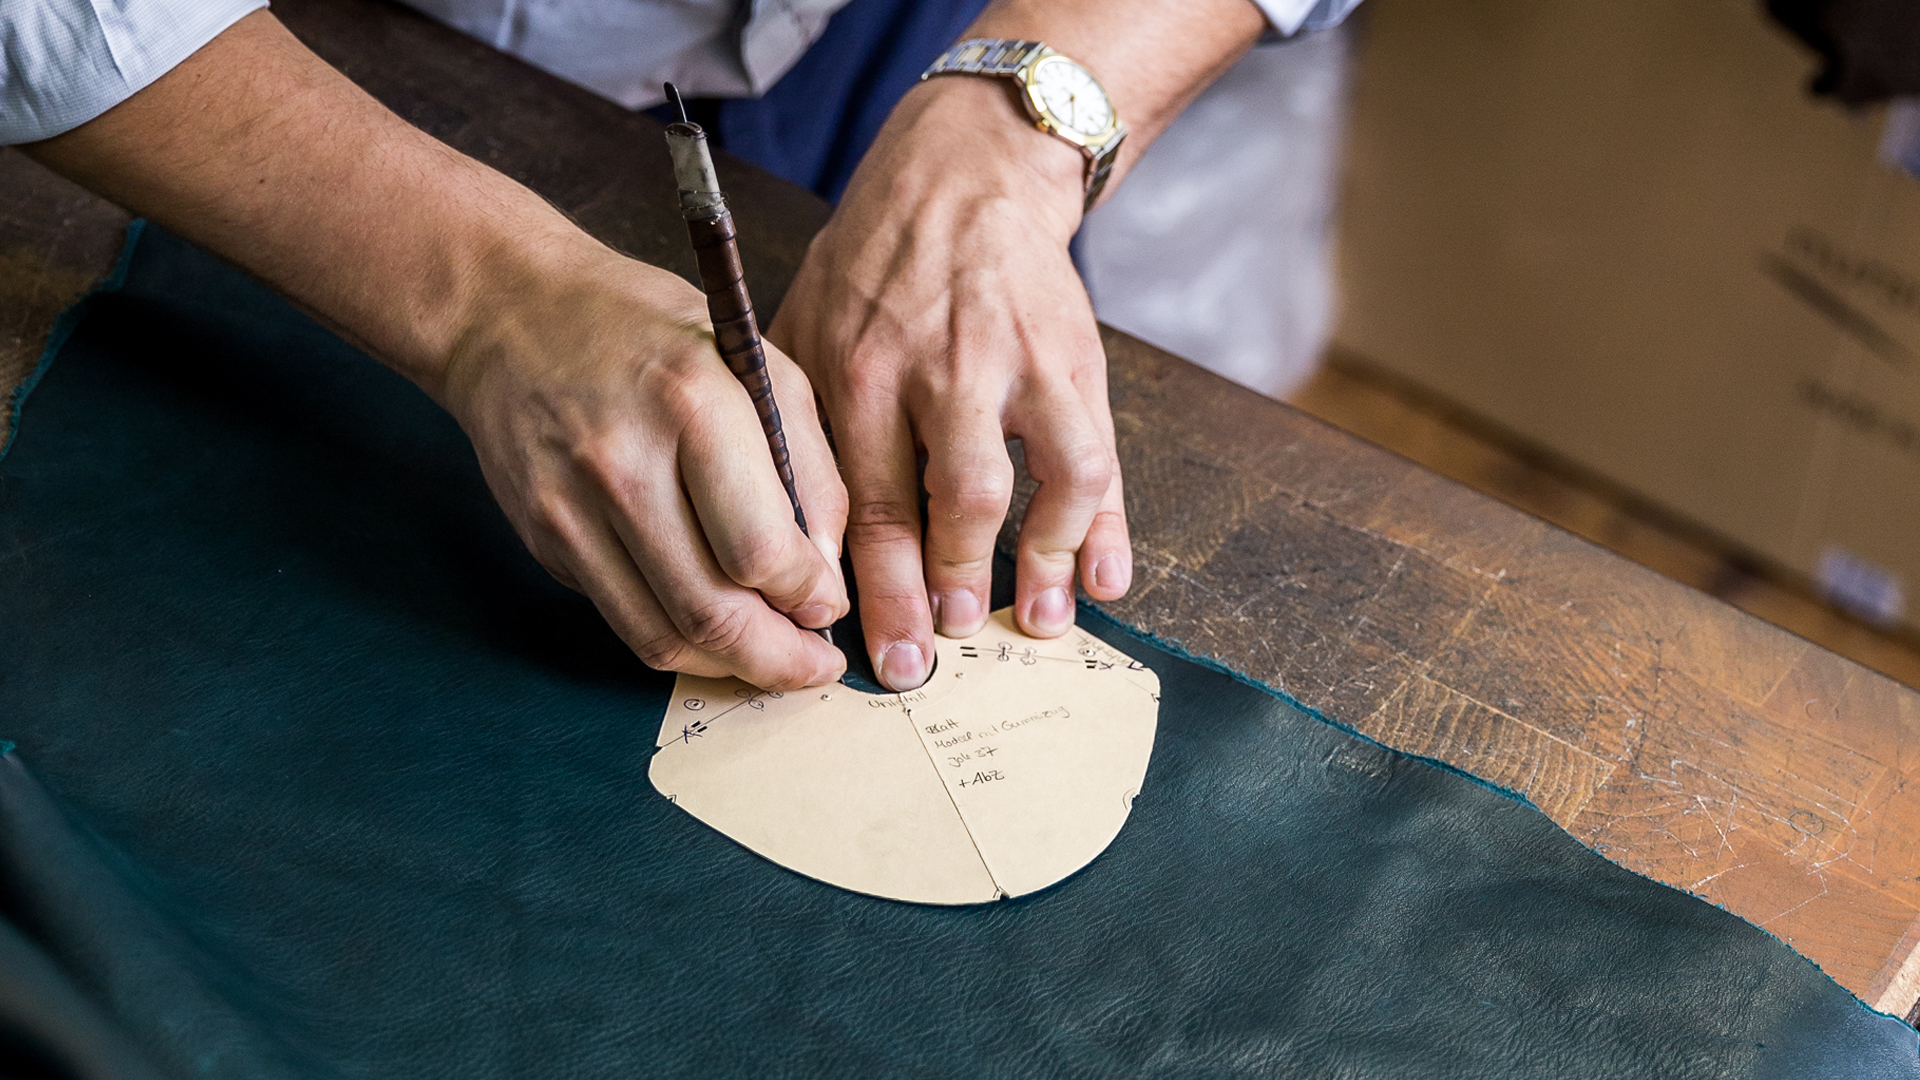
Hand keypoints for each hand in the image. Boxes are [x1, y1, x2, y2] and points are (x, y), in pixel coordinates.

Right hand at [440, 236, 849, 689]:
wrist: (510, 313)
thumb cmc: (650, 332)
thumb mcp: (755, 364)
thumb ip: (808, 465)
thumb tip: (827, 572)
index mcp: (693, 405)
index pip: (761, 550)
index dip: (809, 597)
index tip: (830, 605)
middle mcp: (623, 462)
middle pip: (712, 611)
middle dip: (779, 660)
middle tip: (813, 668)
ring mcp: (571, 508)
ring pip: (662, 635)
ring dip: (729, 666)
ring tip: (770, 660)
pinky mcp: (543, 538)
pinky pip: (621, 619)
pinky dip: (677, 640)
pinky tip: (713, 630)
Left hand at [771, 76, 1130, 691]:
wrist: (965, 176)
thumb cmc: (873, 268)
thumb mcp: (805, 328)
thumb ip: (800, 426)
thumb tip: (790, 543)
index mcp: (856, 370)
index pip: (865, 505)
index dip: (877, 593)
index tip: (884, 656)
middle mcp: (935, 371)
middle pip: (945, 507)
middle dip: (946, 592)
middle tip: (942, 656)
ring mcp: (1012, 367)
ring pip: (1029, 486)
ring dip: (1032, 567)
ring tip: (1033, 623)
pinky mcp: (1072, 363)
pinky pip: (1097, 457)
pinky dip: (1105, 527)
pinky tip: (1102, 581)